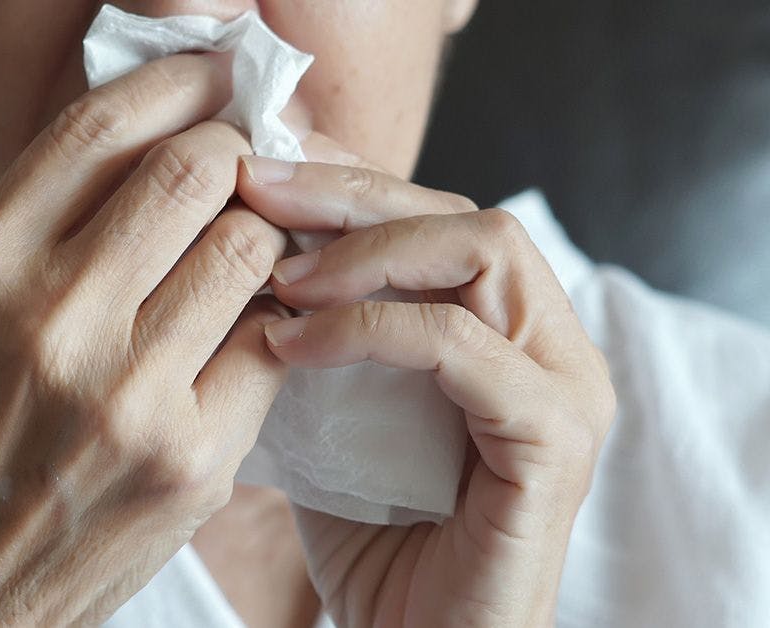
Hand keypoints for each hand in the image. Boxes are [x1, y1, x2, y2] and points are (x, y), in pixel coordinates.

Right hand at [0, 54, 291, 625]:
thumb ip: (42, 226)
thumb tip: (155, 144)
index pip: (101, 125)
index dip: (174, 82)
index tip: (212, 76)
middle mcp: (48, 319)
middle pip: (196, 171)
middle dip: (235, 152)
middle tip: (242, 165)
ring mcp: (125, 394)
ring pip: (249, 250)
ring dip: (261, 238)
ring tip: (242, 257)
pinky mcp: (189, 460)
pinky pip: (269, 346)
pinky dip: (268, 326)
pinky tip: (245, 335)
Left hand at [237, 152, 615, 626]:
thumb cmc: (374, 535)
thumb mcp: (331, 408)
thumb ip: (315, 331)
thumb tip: (244, 243)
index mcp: (506, 328)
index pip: (435, 215)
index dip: (346, 182)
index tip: (254, 171)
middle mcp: (549, 343)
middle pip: (461, 214)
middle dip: (349, 191)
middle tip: (255, 185)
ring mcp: (565, 386)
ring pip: (483, 251)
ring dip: (364, 251)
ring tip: (278, 277)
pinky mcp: (554, 437)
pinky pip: (463, 345)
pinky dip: (371, 330)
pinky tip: (294, 343)